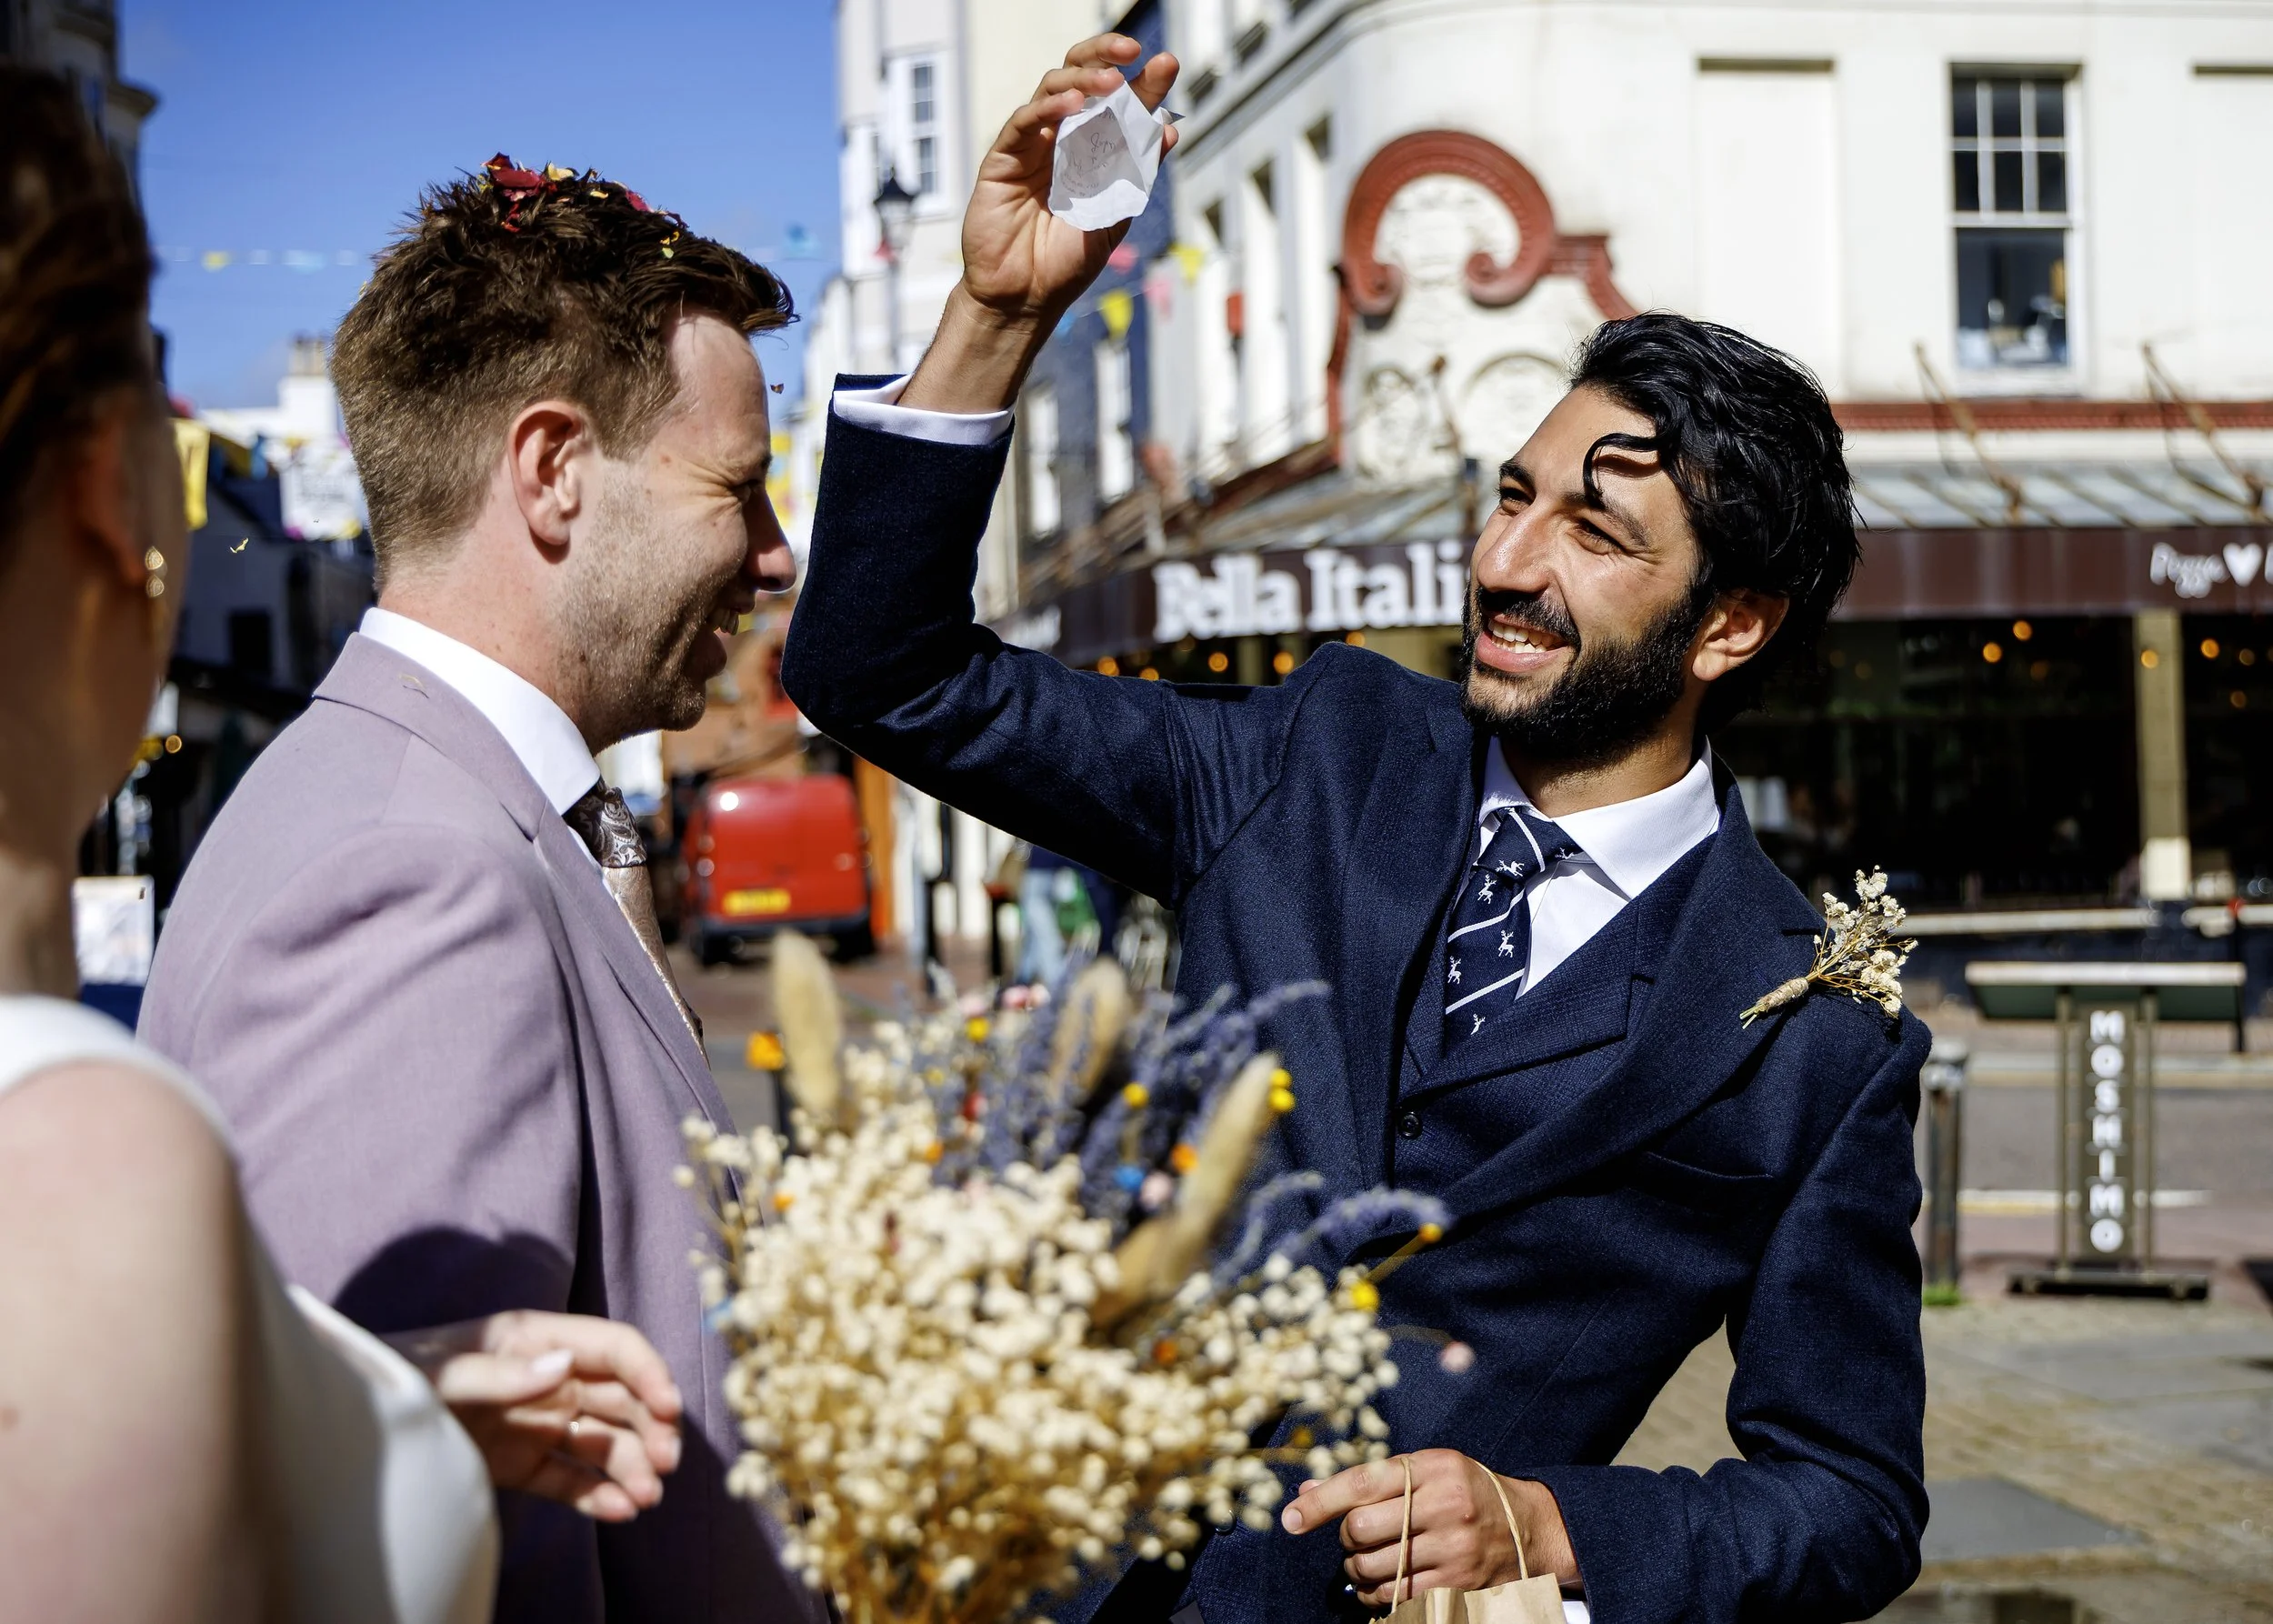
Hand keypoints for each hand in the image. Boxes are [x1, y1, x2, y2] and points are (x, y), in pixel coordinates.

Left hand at [385, 1310, 684, 1522]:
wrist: (348, 1427)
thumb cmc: (392, 1380)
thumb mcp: (438, 1373)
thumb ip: (500, 1372)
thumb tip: (565, 1366)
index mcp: (535, 1340)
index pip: (611, 1348)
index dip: (647, 1372)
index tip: (669, 1407)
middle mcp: (547, 1379)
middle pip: (620, 1398)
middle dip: (651, 1427)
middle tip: (665, 1464)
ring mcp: (537, 1424)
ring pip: (604, 1442)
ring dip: (633, 1466)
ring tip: (646, 1498)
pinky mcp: (521, 1466)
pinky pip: (572, 1479)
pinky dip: (600, 1495)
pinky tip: (620, 1511)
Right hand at [900, 34, 1177, 412]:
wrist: (1027, 299)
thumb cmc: (1068, 261)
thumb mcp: (1115, 214)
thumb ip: (1137, 172)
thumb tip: (1169, 130)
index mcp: (1093, 149)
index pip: (1116, 102)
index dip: (1140, 81)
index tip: (1166, 64)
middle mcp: (1062, 139)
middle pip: (1080, 76)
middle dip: (1105, 56)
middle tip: (1132, 51)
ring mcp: (1032, 146)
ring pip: (1052, 88)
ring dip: (1083, 78)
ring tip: (1110, 83)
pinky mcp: (1003, 159)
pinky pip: (1024, 122)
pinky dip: (1048, 108)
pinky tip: (1072, 104)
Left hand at [1280, 1449, 1580, 1606]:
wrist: (1529, 1528)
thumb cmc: (1466, 1491)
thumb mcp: (1426, 1469)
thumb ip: (1370, 1479)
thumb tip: (1308, 1493)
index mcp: (1434, 1468)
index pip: (1363, 1481)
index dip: (1321, 1503)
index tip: (1290, 1519)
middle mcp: (1446, 1507)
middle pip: (1361, 1530)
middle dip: (1348, 1539)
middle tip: (1357, 1538)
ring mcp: (1454, 1552)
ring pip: (1374, 1570)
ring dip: (1358, 1571)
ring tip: (1368, 1562)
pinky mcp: (1458, 1588)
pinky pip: (1397, 1599)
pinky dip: (1379, 1595)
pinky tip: (1386, 1583)